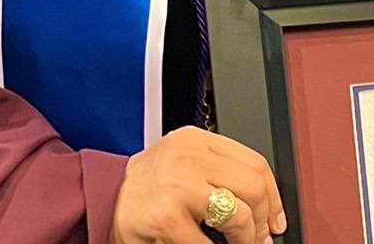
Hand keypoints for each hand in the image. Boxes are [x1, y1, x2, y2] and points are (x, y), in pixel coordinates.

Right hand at [110, 126, 286, 243]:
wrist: (97, 200)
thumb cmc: (144, 188)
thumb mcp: (183, 164)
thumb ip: (218, 172)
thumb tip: (264, 206)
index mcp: (194, 140)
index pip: (254, 162)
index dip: (274, 196)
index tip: (276, 217)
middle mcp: (186, 157)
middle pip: (252, 186)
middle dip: (262, 220)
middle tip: (260, 238)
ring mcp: (176, 187)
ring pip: (238, 215)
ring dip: (245, 240)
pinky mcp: (166, 219)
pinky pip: (208, 243)